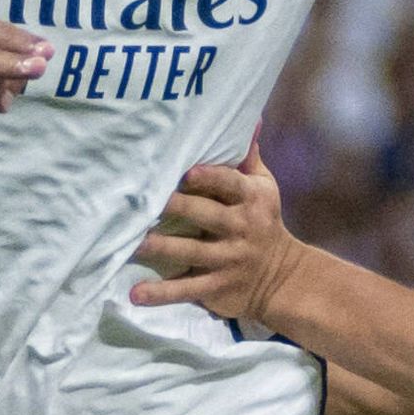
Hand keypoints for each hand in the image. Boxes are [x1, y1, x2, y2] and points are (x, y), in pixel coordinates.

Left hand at [130, 148, 302, 319]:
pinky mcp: (217, 287)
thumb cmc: (263, 222)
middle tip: (143, 201)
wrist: (281, 277)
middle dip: (177, 207)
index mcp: (252, 200)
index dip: (210, 178)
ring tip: (132, 243)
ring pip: (191, 251)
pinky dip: (161, 294)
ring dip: (161, 248)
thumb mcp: (264, 189)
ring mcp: (228, 260)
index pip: (230, 184)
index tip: (186, 173)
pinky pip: (187, 289)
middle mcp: (241, 228)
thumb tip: (251, 119)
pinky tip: (136, 295)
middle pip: (206, 215)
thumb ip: (249, 159)